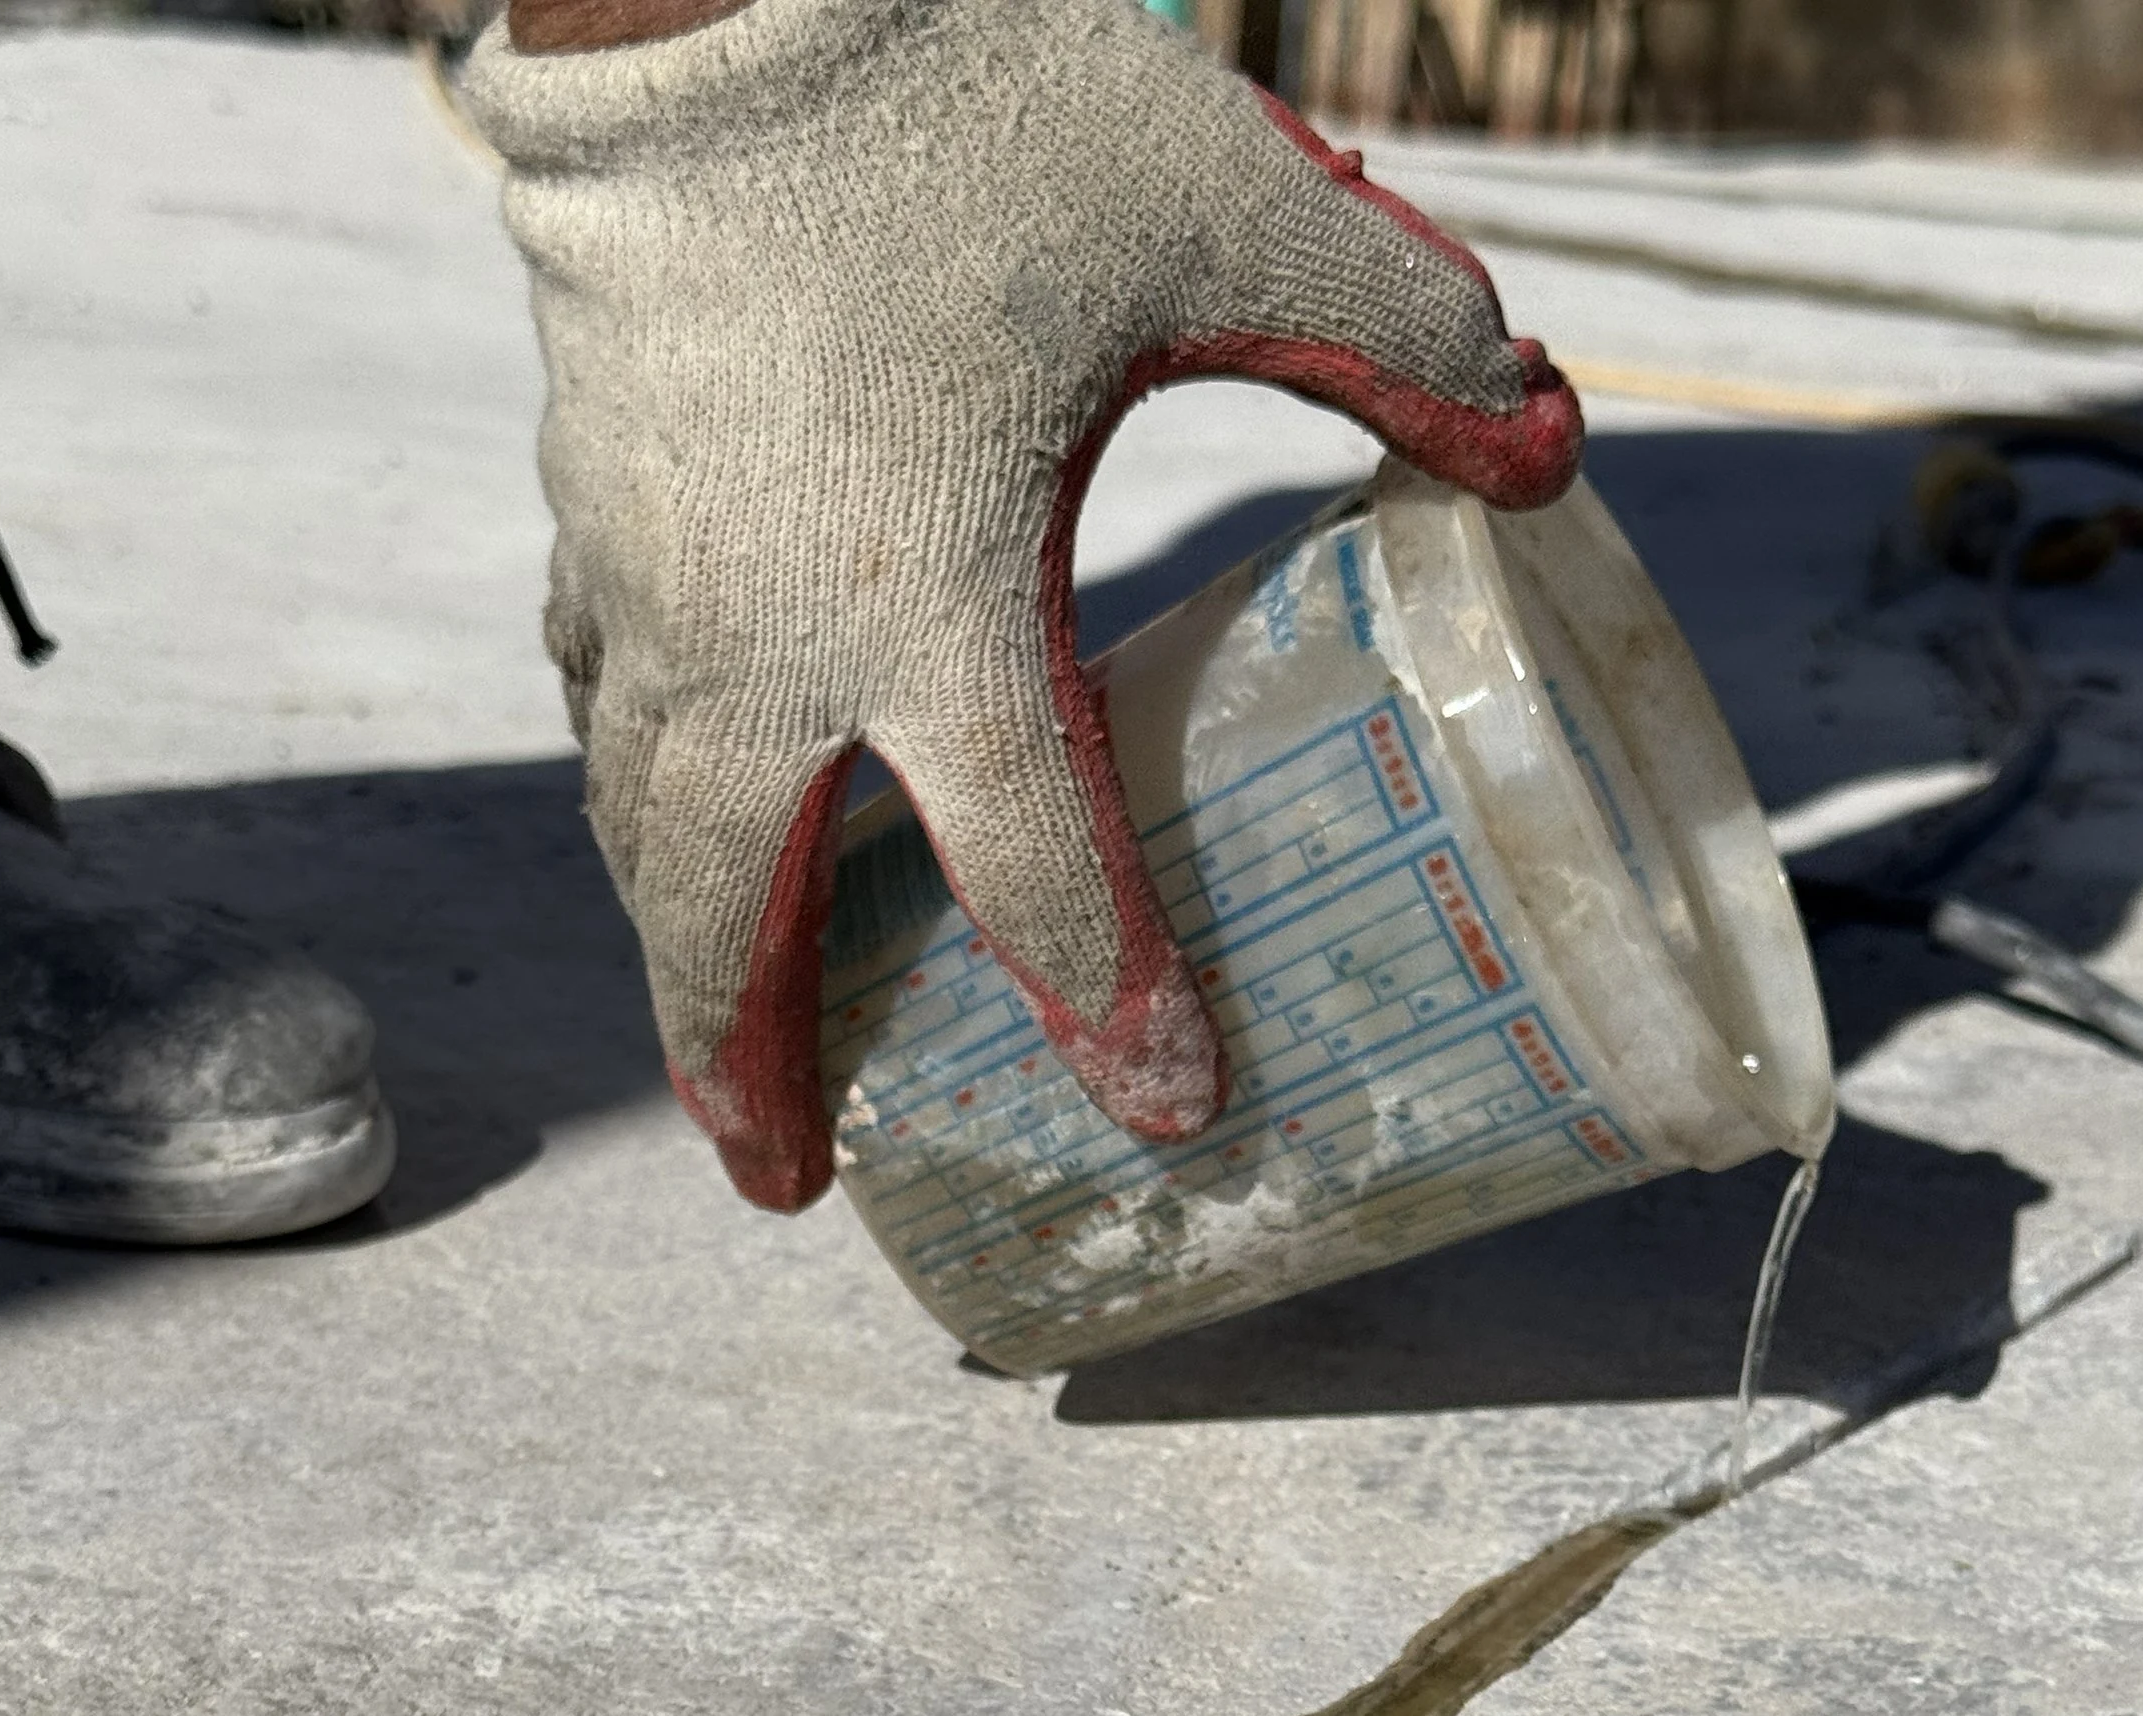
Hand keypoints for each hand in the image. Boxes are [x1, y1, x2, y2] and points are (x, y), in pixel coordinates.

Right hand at [467, 0, 1580, 1210]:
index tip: (1164, 1105)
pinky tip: (657, 807)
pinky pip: (599, 690)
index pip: (1028, 863)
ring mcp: (653, 571)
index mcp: (929, 602)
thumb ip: (1396, 342)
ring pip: (639, 819)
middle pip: (739, 906)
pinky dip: (629, 781)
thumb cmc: (974, 103)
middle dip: (752, 1062)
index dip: (1102, 1001)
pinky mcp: (592, 496)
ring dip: (676, 954)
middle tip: (787, 1179)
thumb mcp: (1225, 214)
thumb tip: (1550, 442)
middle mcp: (764, 631)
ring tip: (716, 1052)